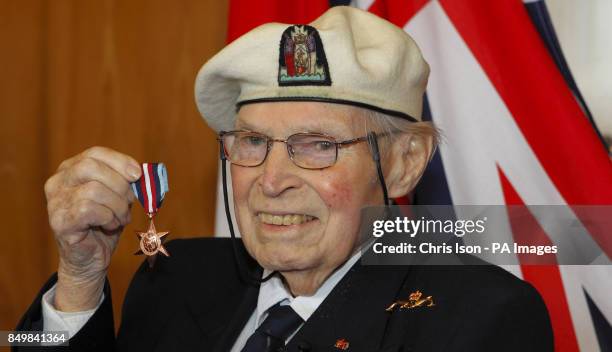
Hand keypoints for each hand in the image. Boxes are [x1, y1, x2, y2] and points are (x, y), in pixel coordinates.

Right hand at [44, 146, 140, 310]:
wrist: (91, 259)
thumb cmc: (105, 224)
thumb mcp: (118, 196)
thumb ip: (125, 181)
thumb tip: (142, 172)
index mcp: (70, 170)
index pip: (94, 153)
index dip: (119, 161)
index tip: (138, 174)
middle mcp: (57, 182)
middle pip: (90, 166)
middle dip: (119, 184)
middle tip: (129, 202)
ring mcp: (55, 202)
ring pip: (94, 190)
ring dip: (117, 206)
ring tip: (120, 218)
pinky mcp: (59, 222)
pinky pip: (90, 210)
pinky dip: (109, 218)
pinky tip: (110, 226)